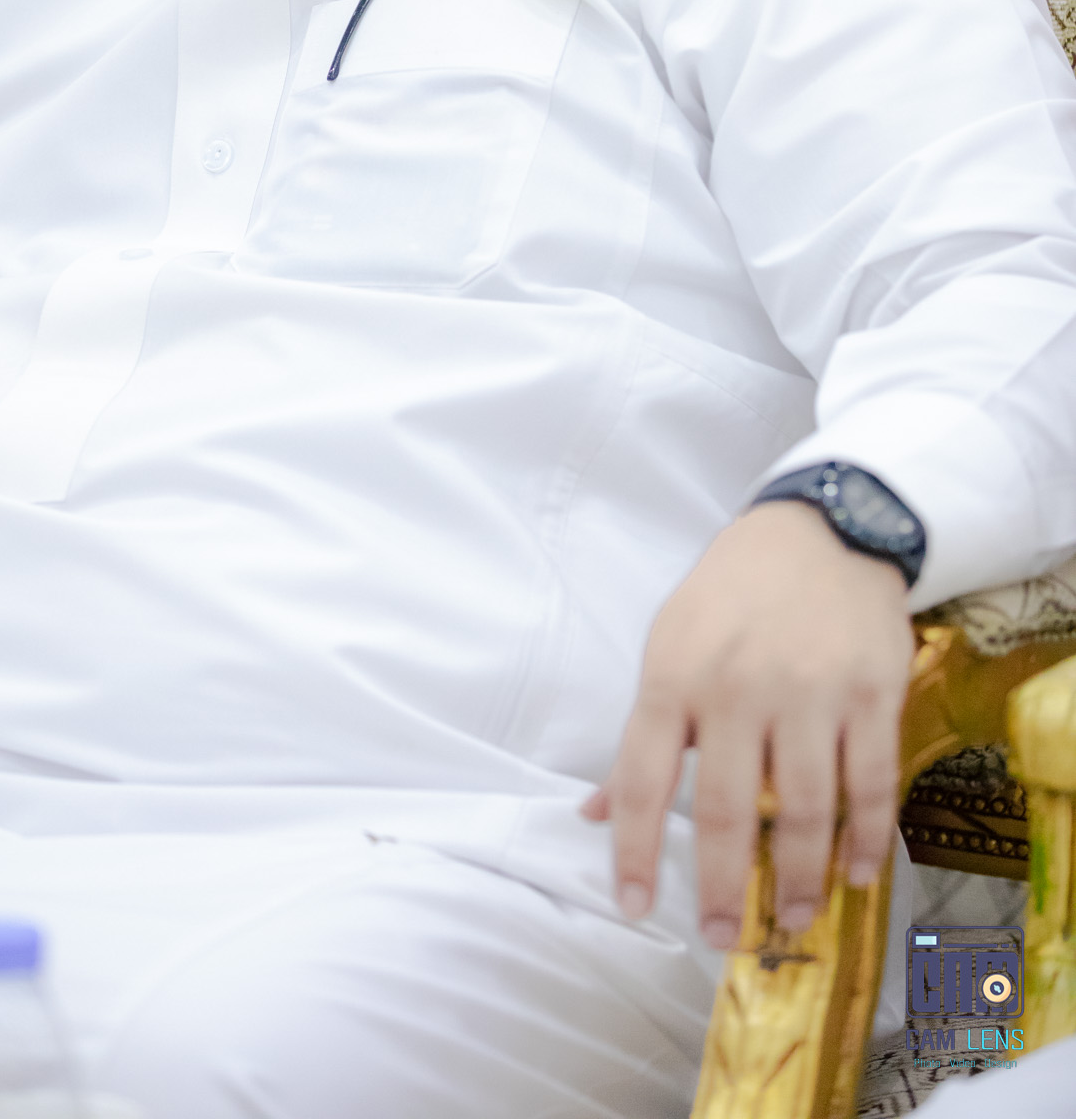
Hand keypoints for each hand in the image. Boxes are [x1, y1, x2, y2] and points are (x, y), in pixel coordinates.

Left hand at [584, 501, 914, 947]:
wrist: (822, 529)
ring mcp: (809, 691)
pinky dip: (862, 838)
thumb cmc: (732, 595)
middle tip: (722, 937)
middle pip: (724, 807)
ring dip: (796, 877)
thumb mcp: (670, 645)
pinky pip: (868, 782)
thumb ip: (642, 737)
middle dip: (721, 886)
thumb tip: (595, 814)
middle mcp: (737, 687)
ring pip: (802, 807)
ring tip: (790, 920)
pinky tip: (853, 874)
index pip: (642, 778)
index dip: (634, 850)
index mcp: (675, 675)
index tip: (633, 906)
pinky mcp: (871, 692)